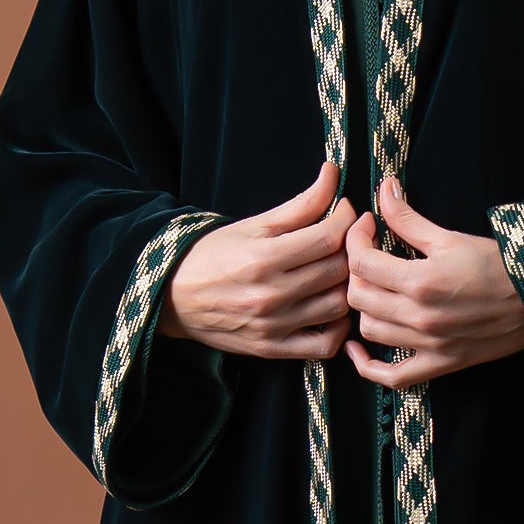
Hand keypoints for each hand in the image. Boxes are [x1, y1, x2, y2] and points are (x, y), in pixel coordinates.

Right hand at [159, 162, 352, 359]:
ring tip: (339, 270)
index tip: (346, 211)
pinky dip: (339, 328)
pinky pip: (325, 345)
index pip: (327, 238)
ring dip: (347, 285)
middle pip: (337, 270)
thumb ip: (299, 205)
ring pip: (337, 305)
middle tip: (348, 238)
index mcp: (263, 257)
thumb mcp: (253, 225)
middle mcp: (270, 294)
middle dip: (350, 248)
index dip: (347, 219)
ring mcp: (273, 326)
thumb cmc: (213, 256)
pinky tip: (331, 308)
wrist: (173, 297)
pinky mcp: (273, 349)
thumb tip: (333, 174)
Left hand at [344, 171, 523, 388]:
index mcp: (420, 281)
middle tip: (368, 253)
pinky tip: (357, 348)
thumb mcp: (451, 237)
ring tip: (374, 289)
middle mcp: (419, 317)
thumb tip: (383, 188)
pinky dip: (367, 366)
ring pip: (369, 331)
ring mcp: (428, 346)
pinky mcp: (440, 364)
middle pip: (358, 296)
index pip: (361, 262)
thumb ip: (408, 218)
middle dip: (355, 269)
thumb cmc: (500, 265)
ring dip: (363, 307)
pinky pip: (392, 377)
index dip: (356, 238)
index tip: (367, 225)